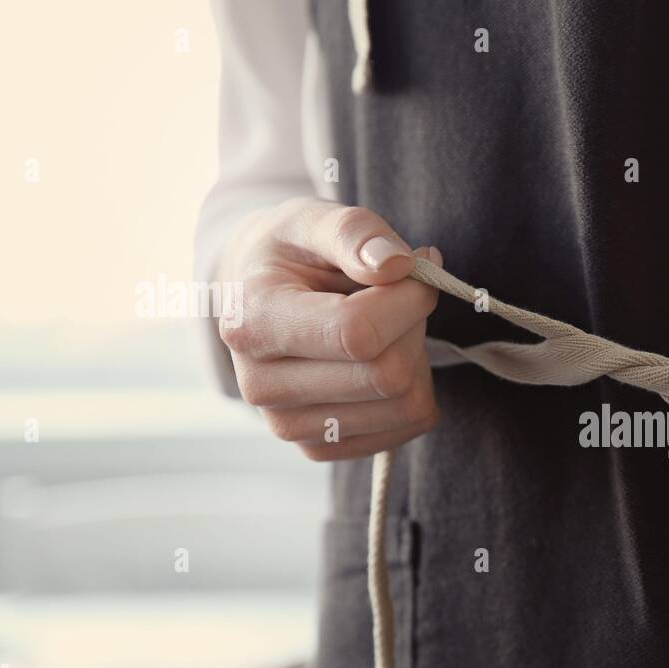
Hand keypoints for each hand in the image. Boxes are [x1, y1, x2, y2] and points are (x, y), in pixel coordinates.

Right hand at [218, 197, 440, 459]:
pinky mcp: (319, 446)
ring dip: (417, 360)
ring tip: (388, 329)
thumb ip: (355, 232)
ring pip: (405, 406)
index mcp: (251, 322)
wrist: (261, 297)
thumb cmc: (294, 254)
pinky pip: (407, 428)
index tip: (417, 268)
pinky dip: (414, 390)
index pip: (357, 333)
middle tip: (403, 297)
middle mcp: (260, 386)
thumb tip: (395, 265)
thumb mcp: (314, 220)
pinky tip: (383, 360)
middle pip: (387, 375)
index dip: (409, 298)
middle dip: (415, 327)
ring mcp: (287, 425)